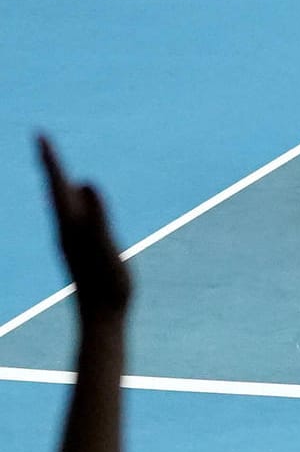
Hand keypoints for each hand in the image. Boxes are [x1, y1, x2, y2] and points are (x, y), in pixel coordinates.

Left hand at [39, 136, 130, 317]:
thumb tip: (87, 184)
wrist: (102, 317)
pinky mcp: (83, 249)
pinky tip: (79, 203)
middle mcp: (66, 229)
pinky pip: (75, 215)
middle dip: (50, 164)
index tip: (40, 134)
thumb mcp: (105, 246)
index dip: (50, 159)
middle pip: (55, 190)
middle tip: (43, 140)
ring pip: (62, 203)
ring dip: (59, 181)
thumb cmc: (107, 284)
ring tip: (55, 166)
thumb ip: (97, 214)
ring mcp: (73, 240)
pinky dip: (74, 200)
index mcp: (70, 225)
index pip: (57, 184)